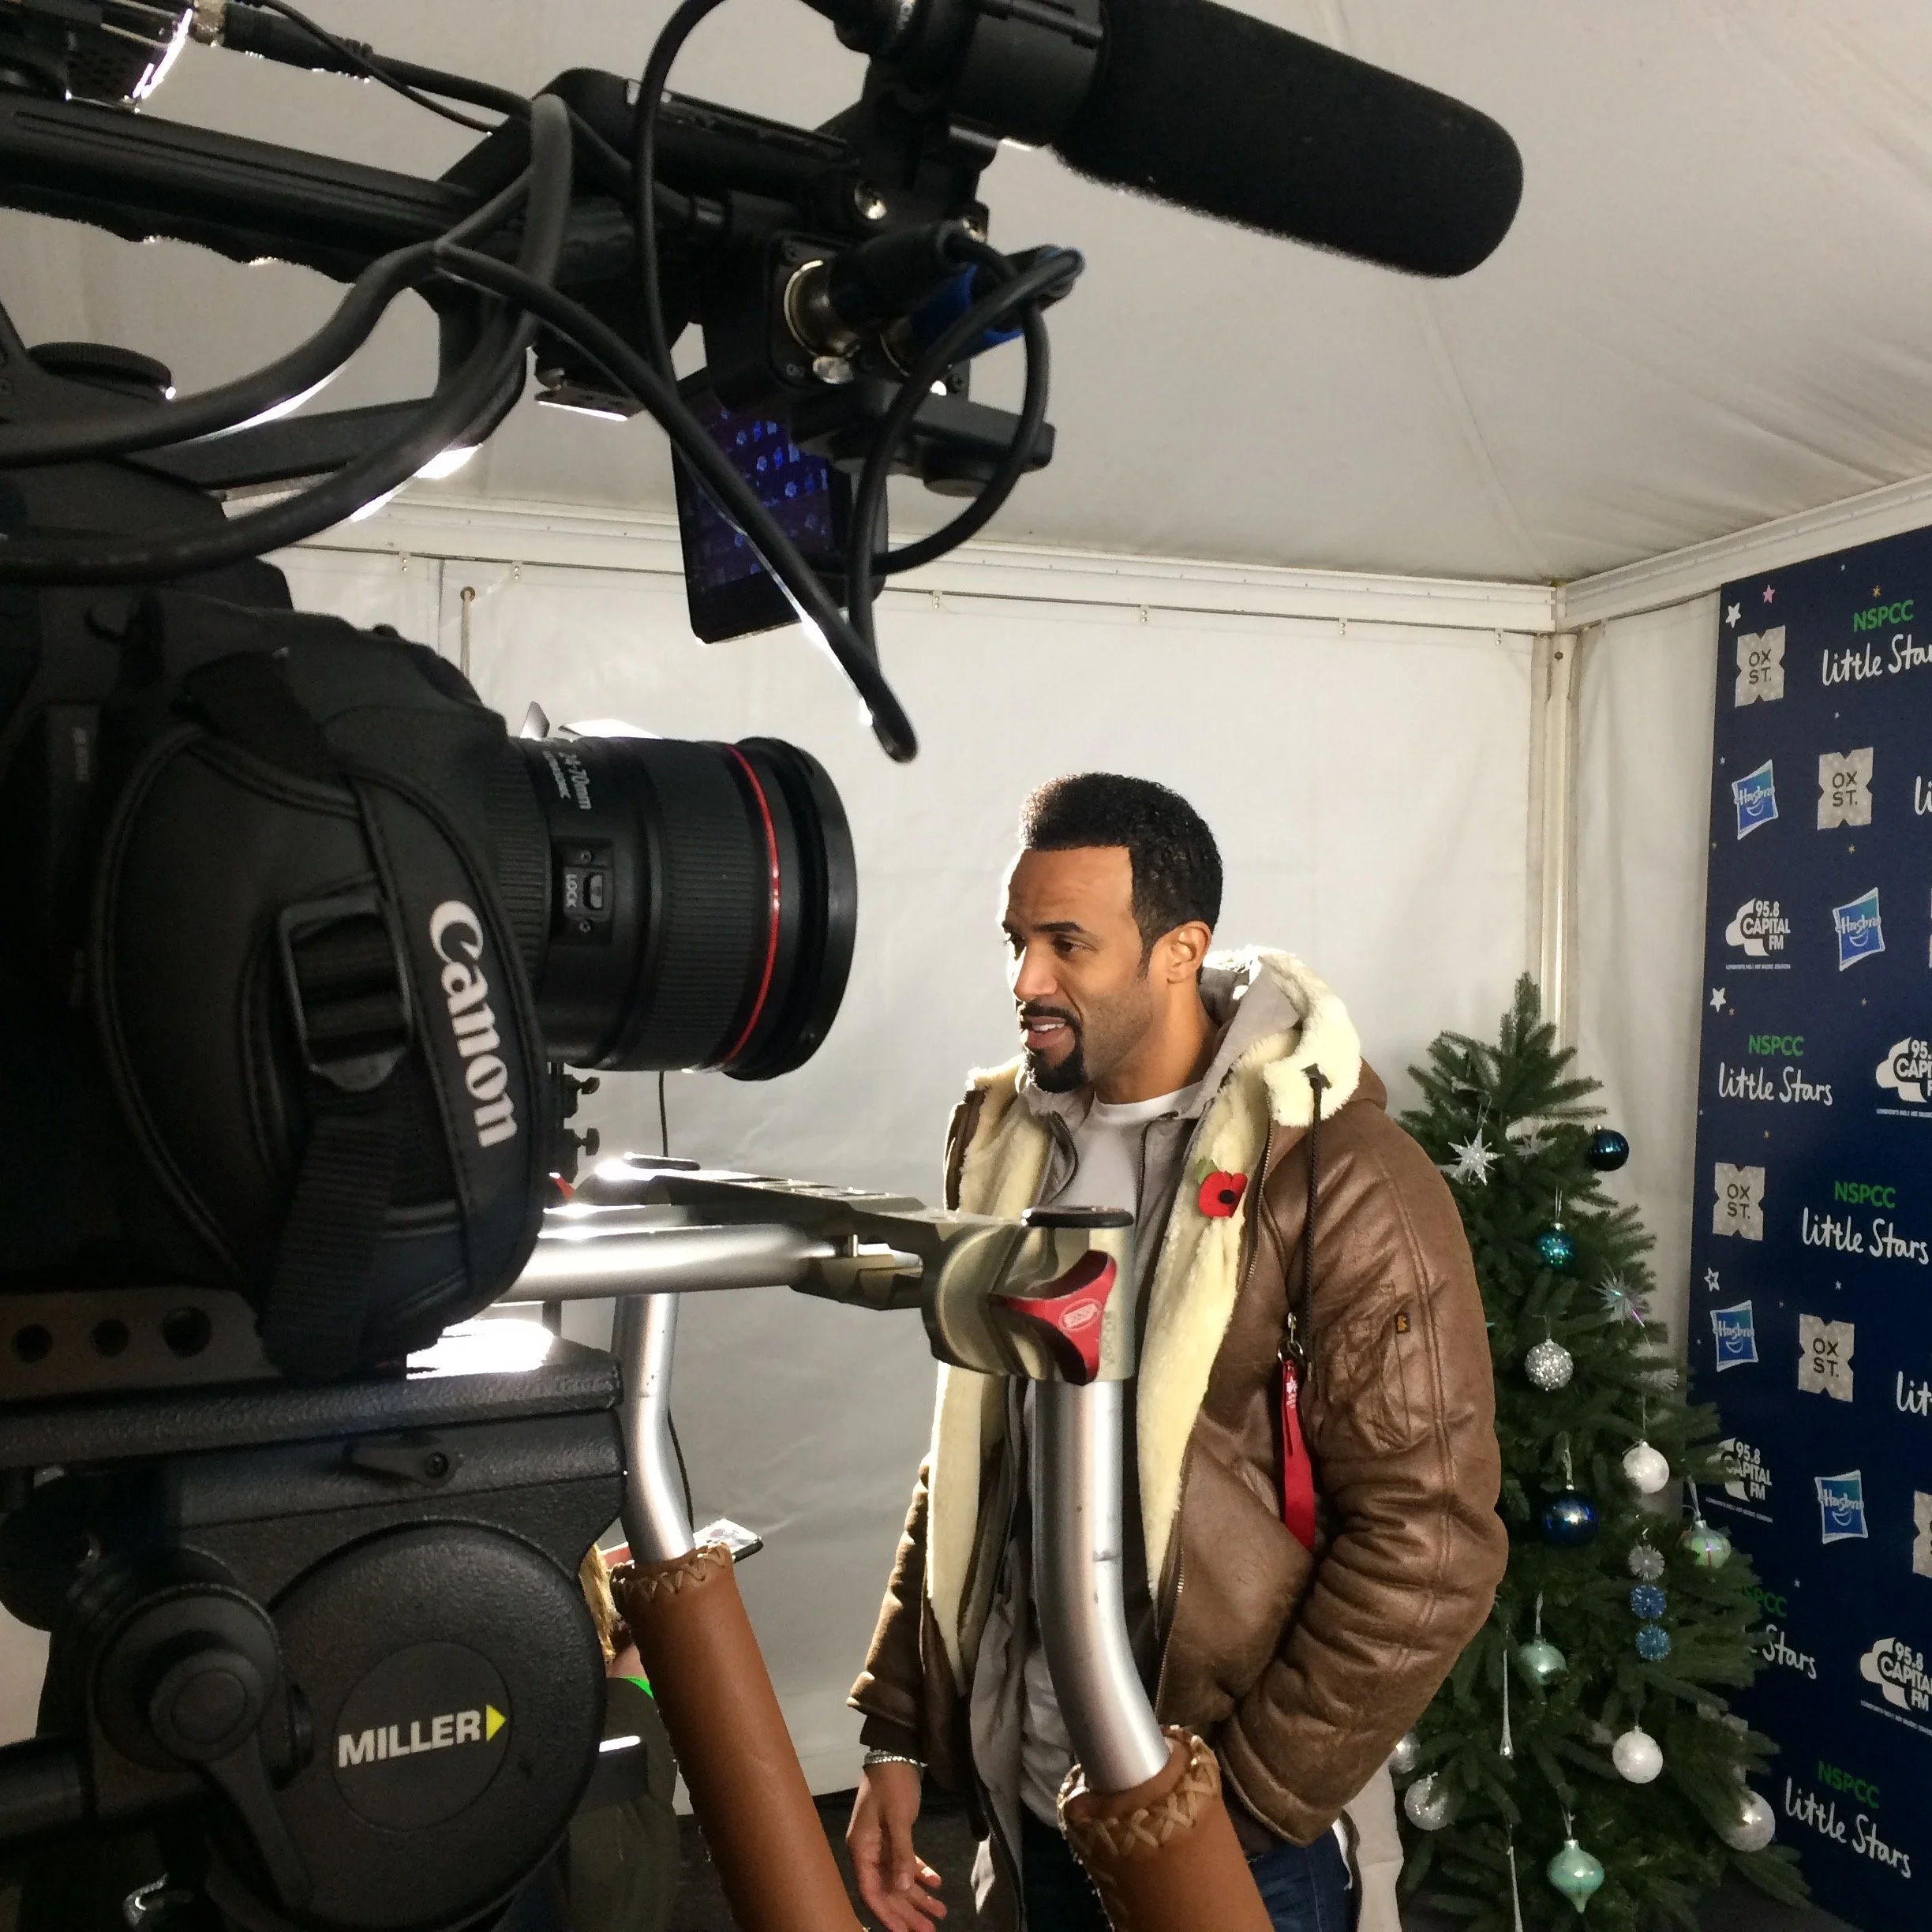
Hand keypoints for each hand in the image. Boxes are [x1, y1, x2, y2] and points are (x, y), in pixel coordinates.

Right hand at [847, 1760, 944, 1928]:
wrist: (896, 1753)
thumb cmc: (892, 1784)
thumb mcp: (898, 1818)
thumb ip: (901, 1854)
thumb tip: (904, 1889)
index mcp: (861, 1849)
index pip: (871, 1892)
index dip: (887, 1915)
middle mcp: (868, 1851)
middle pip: (887, 1891)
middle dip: (908, 1912)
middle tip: (929, 1930)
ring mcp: (881, 1845)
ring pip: (899, 1879)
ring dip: (918, 1897)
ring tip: (940, 1914)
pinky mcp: (895, 1836)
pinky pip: (906, 1862)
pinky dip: (921, 1873)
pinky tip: (937, 1884)